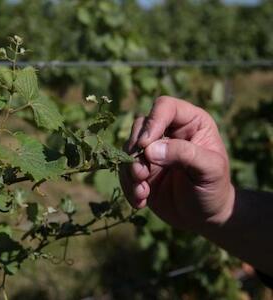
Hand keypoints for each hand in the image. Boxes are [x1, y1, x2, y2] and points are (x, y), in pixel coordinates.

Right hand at [119, 96, 234, 231]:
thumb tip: (149, 149)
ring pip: (128, 149)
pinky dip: (128, 186)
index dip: (152, 122)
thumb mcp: (209, 170)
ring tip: (142, 194)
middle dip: (136, 151)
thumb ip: (184, 154)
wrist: (204, 218)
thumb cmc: (214, 189)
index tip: (145, 145)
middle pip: (140, 126)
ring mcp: (152, 151)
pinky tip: (140, 201)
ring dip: (130, 172)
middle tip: (141, 174)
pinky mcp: (141, 169)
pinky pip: (124, 170)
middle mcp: (168, 132)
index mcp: (190, 123)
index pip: (165, 107)